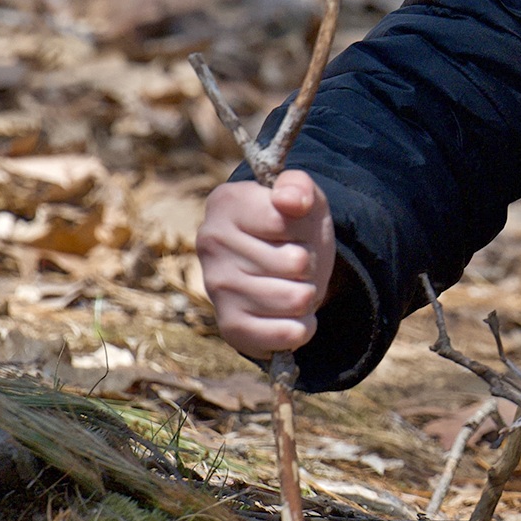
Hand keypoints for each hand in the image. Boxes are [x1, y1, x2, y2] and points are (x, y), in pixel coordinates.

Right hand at [197, 170, 335, 356]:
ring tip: (293, 282)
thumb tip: (291, 201)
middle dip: (309, 261)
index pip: (284, 220)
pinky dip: (302, 326)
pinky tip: (292, 313)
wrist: (284, 265)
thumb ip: (299, 186)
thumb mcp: (305, 196)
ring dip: (309, 292)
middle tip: (295, 257)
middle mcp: (211, 244)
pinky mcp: (230, 326)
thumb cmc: (293, 226)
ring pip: (296, 298)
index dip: (304, 224)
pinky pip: (286, 334)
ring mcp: (216, 288)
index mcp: (226, 203)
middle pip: (296, 262)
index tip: (293, 223)